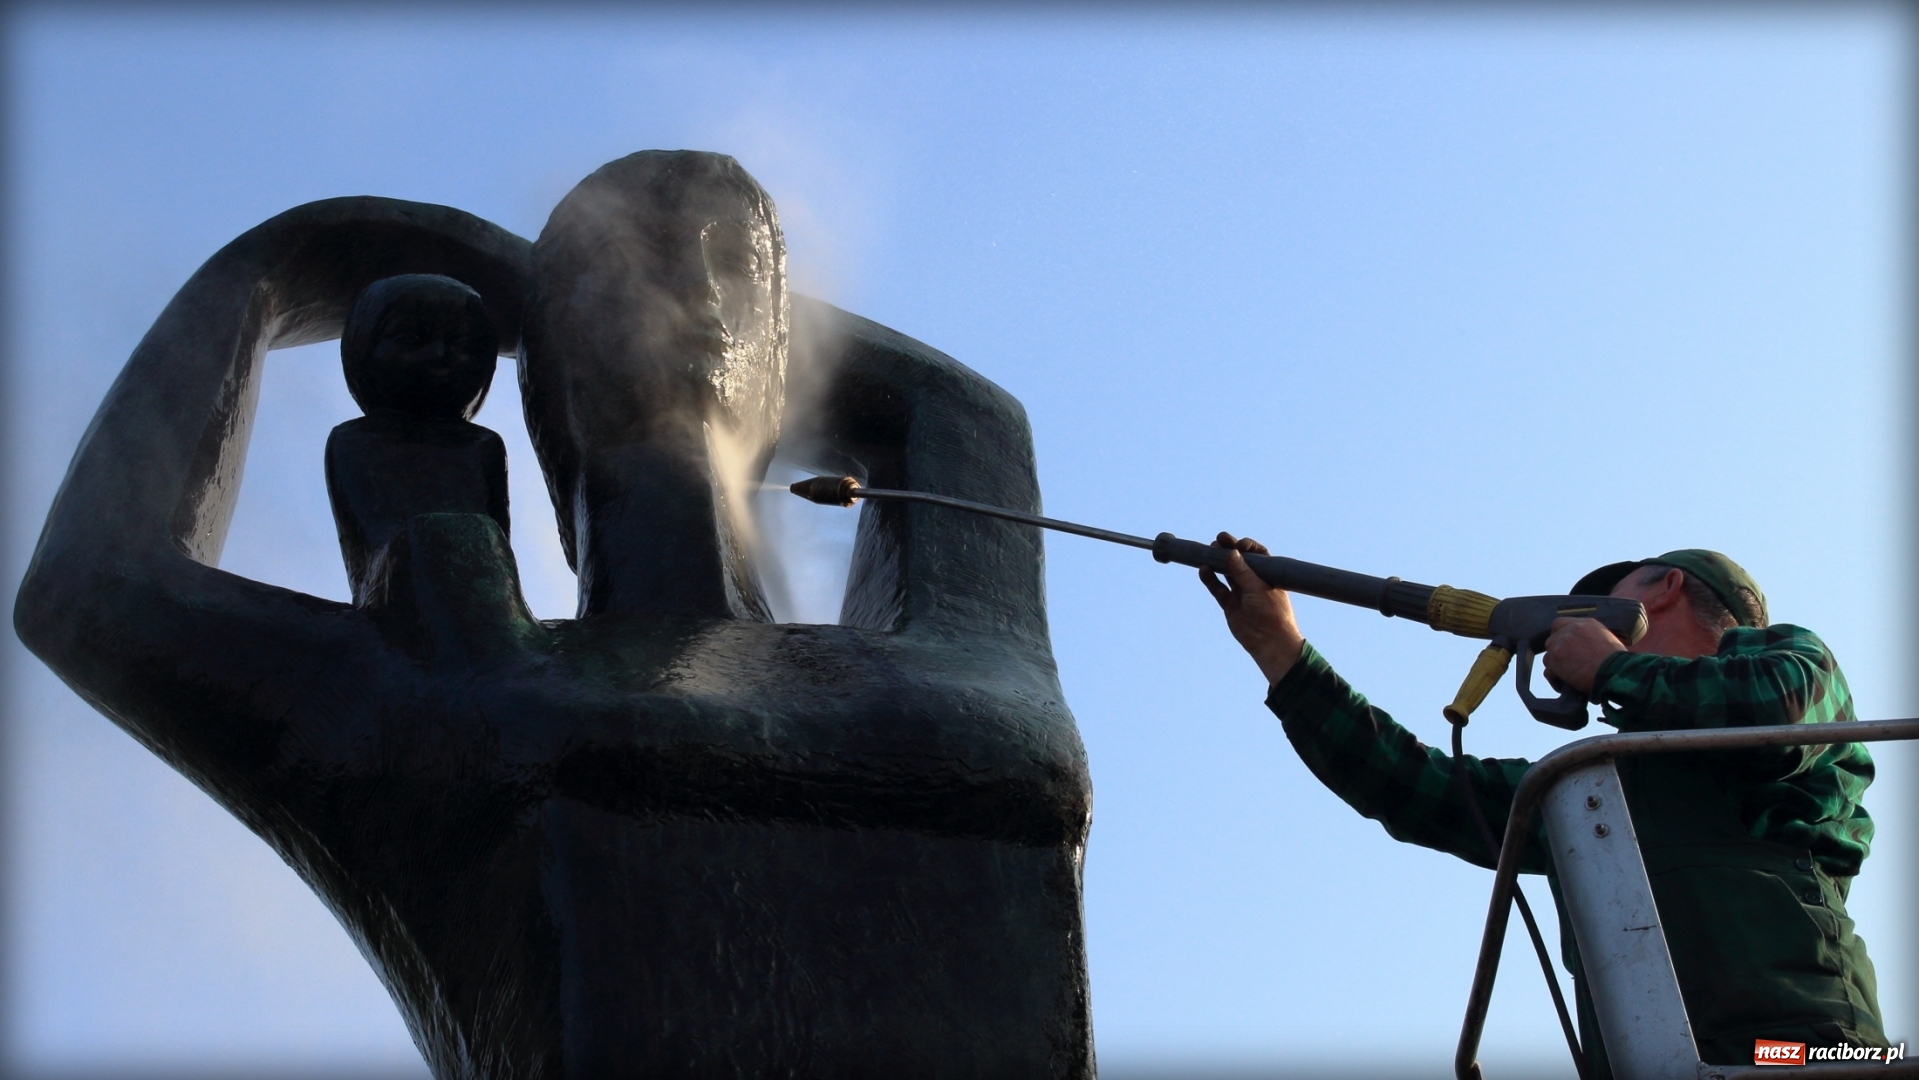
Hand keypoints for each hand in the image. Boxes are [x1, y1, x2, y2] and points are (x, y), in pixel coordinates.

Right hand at [1199, 532, 1304, 683]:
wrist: (1269, 641)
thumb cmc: (1271, 612)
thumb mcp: (1257, 588)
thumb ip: (1242, 571)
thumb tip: (1231, 552)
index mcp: (1267, 575)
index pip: (1257, 554)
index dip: (1247, 547)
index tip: (1237, 544)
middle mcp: (1254, 582)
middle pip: (1239, 561)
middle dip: (1229, 550)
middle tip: (1219, 540)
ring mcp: (1241, 593)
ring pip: (1226, 573)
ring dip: (1218, 562)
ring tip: (1208, 551)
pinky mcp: (1230, 604)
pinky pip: (1218, 588)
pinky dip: (1210, 579)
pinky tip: (1203, 569)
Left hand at [1541, 616, 1626, 693]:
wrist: (1615, 672)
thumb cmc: (1619, 664)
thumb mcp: (1608, 642)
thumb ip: (1592, 640)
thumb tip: (1585, 650)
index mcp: (1586, 623)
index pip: (1561, 624)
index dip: (1559, 636)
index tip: (1563, 648)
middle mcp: (1572, 629)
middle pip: (1552, 640)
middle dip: (1557, 654)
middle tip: (1566, 666)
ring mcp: (1561, 642)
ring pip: (1549, 657)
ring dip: (1556, 668)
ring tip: (1568, 679)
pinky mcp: (1555, 657)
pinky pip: (1548, 671)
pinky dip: (1555, 681)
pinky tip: (1565, 687)